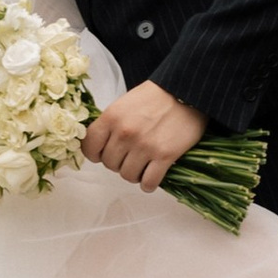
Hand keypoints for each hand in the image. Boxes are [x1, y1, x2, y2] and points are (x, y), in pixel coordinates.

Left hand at [83, 77, 208, 191]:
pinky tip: (151, 178)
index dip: (95, 154)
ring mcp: (144, 146)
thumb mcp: (125, 103)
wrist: (187, 92)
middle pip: (109, 164)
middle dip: (118, 163)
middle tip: (128, 157)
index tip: (103, 154)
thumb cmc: (155, 97)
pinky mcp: (164, 156)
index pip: (89, 147)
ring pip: (127, 175)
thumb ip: (111, 123)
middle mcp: (125, 133)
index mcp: (111, 117)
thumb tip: (101, 145)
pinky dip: (148, 184)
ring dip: (134, 174)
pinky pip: (148, 182)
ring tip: (141, 166)